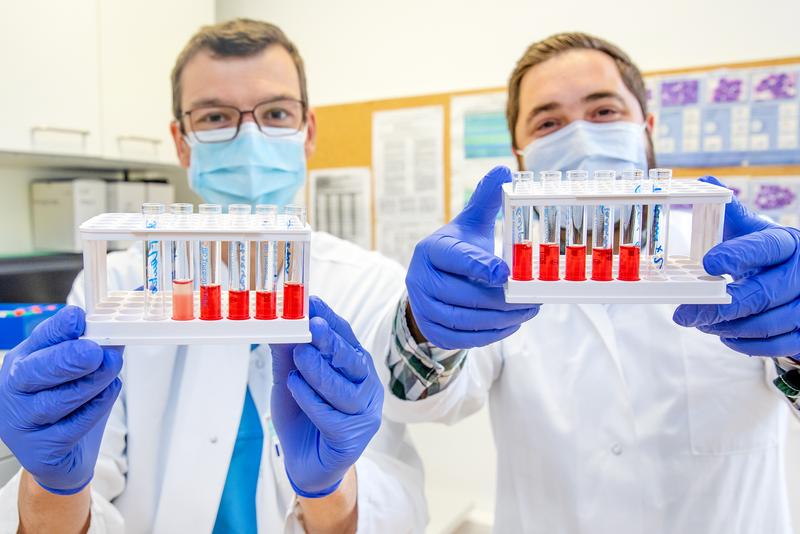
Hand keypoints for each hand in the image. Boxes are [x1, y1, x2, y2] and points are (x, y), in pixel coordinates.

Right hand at [0, 306, 122, 494]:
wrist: (62, 455)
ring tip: (112, 369)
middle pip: (35, 371)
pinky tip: (107, 394)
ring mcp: (23, 423)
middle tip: (95, 352)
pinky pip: (70, 428)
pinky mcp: (40, 451)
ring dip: (92, 383)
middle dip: (67, 359)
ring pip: (56, 401)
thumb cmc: (71, 405)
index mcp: (24, 361)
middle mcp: (15, 391)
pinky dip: (95, 408)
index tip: (78, 318)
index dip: (58, 328)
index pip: (39, 340)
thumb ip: (102, 339)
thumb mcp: (82, 367)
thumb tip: (134, 302)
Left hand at [269, 296, 382, 497]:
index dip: (330, 319)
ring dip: (319, 371)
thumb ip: (286, 356)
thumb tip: (278, 325)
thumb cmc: (301, 417)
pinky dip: (311, 400)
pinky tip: (294, 387)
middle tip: (311, 326)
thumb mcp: (288, 381)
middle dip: (331, 342)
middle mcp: (365, 386)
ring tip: (298, 358)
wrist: (305, 463)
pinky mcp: (353, 438)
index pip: (346, 337)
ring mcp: (363, 413)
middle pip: (352, 360)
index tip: (311, 302)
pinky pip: (333, 416)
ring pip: (345, 389)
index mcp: (354, 367)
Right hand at [405, 165, 539, 348]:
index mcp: (432, 249)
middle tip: (531, 299)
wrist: (431, 282)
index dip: (480, 266)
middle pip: (461, 294)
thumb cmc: (458, 251)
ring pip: (462, 319)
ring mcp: (422, 307)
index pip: (455, 258)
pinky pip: (462, 338)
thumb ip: (485, 200)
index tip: (506, 273)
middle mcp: (420, 278)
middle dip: (499, 299)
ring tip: (527, 312)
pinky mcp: (431, 329)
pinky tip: (511, 325)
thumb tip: (504, 169)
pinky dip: (489, 334)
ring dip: (499, 319)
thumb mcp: (469, 225)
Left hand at [673, 176, 799, 357]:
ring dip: (726, 328)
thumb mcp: (751, 231)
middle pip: (761, 294)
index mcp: (786, 242)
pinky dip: (744, 344)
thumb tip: (704, 182)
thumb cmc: (767, 254)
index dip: (735, 256)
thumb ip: (729, 214)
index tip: (707, 264)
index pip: (762, 247)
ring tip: (700, 322)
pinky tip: (724, 335)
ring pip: (766, 324)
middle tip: (683, 314)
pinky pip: (775, 346)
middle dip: (718, 307)